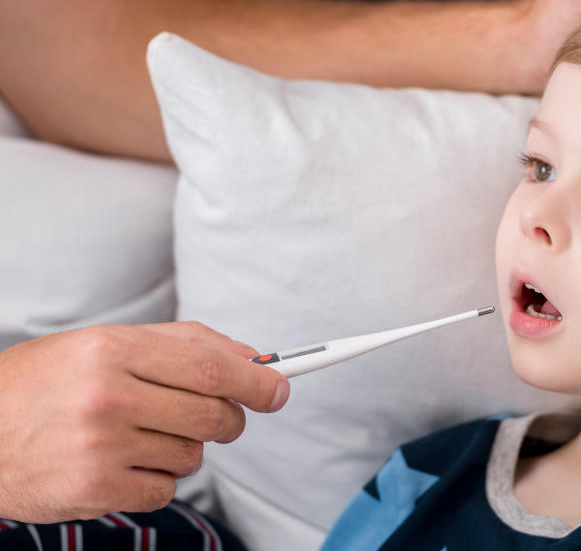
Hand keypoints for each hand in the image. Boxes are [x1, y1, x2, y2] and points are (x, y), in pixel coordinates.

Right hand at [0, 321, 288, 521]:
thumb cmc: (47, 384)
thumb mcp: (106, 343)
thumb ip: (184, 344)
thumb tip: (255, 360)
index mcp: (113, 349)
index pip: (212, 369)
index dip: (258, 381)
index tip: (281, 389)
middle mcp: (107, 396)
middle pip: (214, 415)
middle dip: (230, 418)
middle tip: (219, 415)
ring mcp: (100, 447)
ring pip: (194, 455)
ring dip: (184, 447)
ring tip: (139, 434)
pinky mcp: (94, 490)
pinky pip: (166, 489)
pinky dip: (157, 478)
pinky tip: (121, 462)